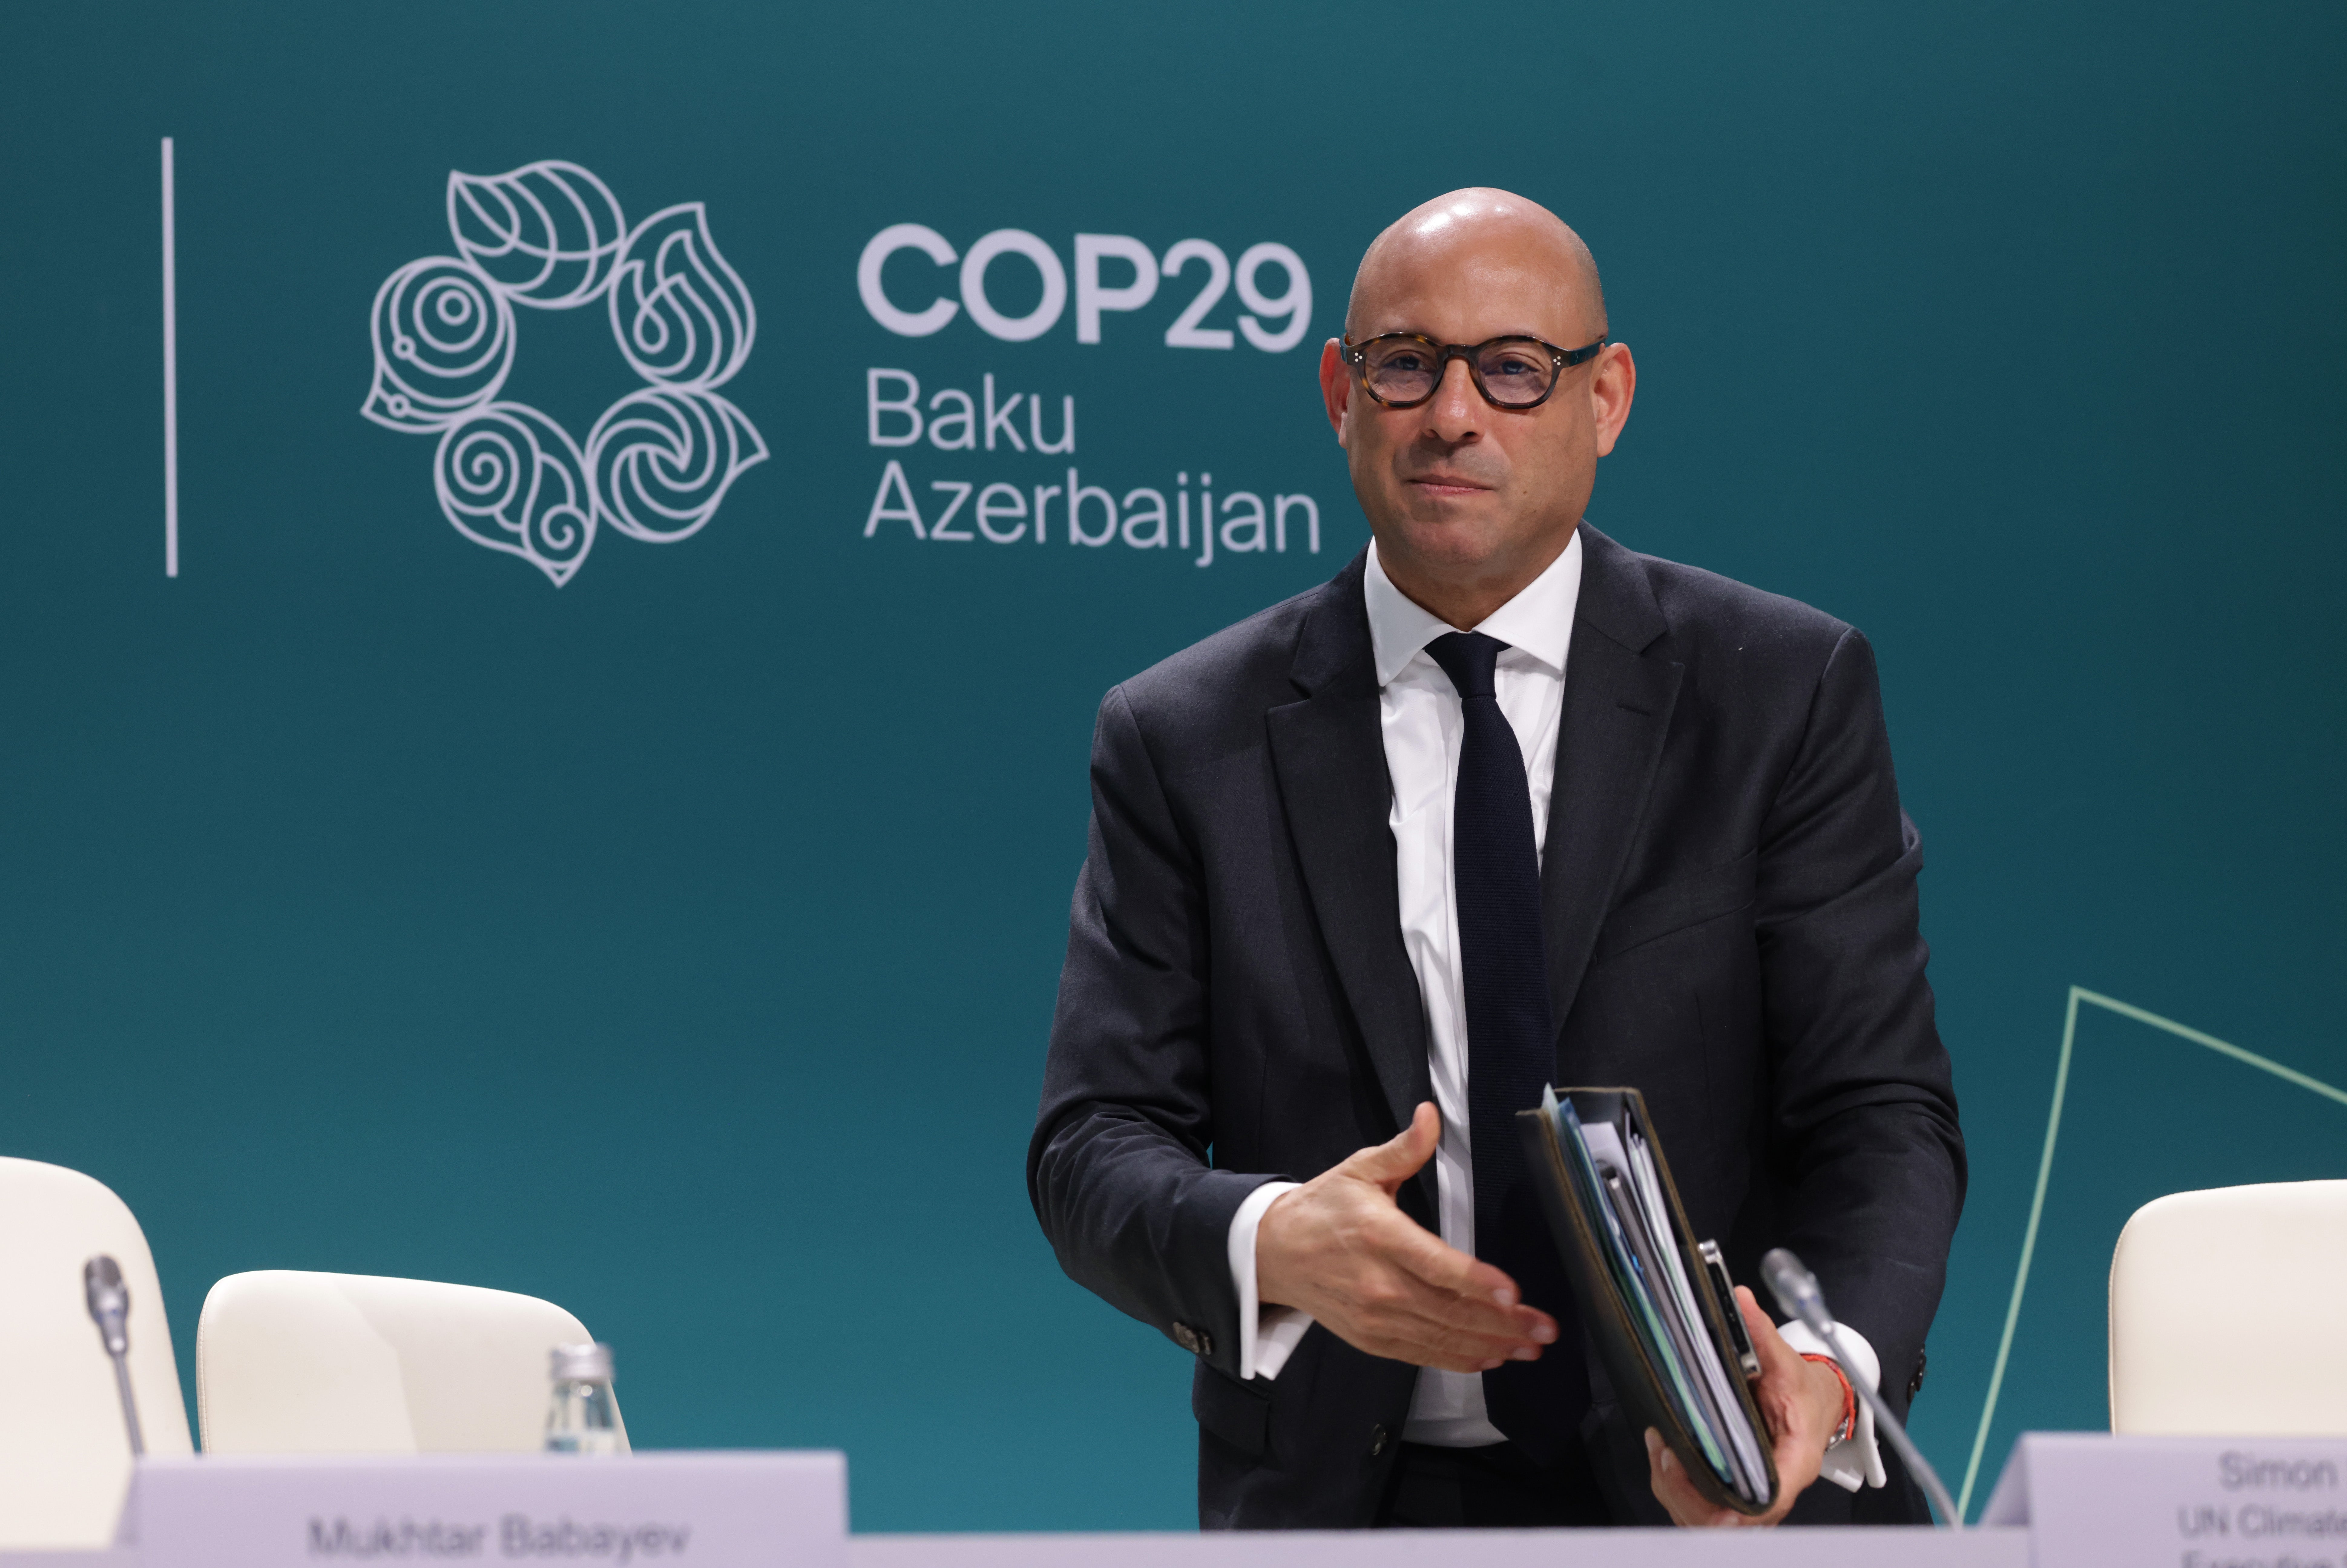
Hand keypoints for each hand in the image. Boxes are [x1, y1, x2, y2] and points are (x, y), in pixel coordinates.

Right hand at [1255, 1102, 1556, 1372]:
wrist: (1272, 1253)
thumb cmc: (1321, 1209)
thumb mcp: (1359, 1169)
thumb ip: (1403, 1148)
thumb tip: (1430, 1115)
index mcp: (1379, 1237)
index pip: (1436, 1265)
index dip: (1477, 1282)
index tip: (1513, 1293)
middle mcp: (1378, 1283)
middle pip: (1449, 1310)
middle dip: (1503, 1322)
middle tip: (1544, 1328)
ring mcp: (1374, 1317)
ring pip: (1441, 1338)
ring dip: (1490, 1345)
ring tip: (1530, 1346)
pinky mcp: (1371, 1338)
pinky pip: (1422, 1354)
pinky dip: (1458, 1359)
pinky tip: (1490, 1357)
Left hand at [1646, 1286, 1849, 1527]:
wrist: (1814, 1404)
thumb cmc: (1803, 1392)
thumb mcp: (1787, 1361)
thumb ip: (1762, 1335)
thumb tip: (1739, 1300)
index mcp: (1795, 1462)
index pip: (1769, 1500)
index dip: (1735, 1507)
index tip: (1698, 1483)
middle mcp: (1773, 1487)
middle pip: (1727, 1519)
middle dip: (1687, 1491)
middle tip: (1665, 1452)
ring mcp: (1751, 1494)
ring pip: (1706, 1517)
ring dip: (1675, 1489)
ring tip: (1659, 1448)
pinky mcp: (1732, 1491)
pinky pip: (1698, 1507)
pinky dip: (1675, 1487)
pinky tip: (1663, 1454)